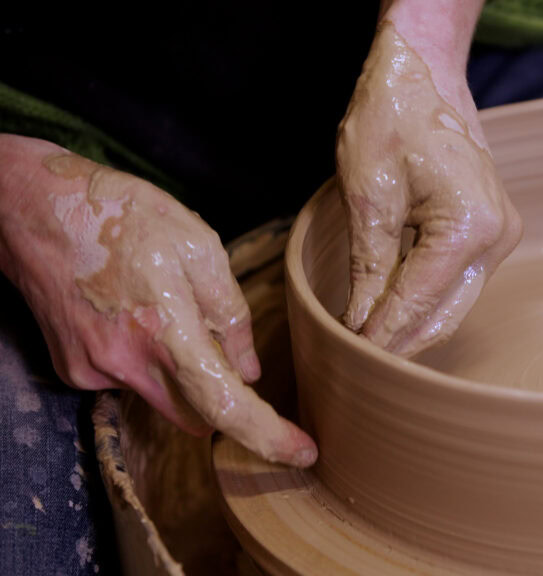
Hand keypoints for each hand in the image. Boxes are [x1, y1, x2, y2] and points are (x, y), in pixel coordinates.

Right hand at [0, 135, 316, 466]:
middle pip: (197, 415)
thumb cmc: (119, 214)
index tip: (303, 452)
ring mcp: (94, 370)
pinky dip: (145, 360)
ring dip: (180, 373)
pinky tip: (132, 312)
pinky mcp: (73, 369)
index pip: (224, 405)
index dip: (268, 435)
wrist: (32, 208)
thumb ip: (229, 312)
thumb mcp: (198, 245)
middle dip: (222, 399)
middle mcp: (126, 362)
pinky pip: (129, 381)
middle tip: (225, 352)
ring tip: (163, 308)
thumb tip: (248, 369)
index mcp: (165, 328)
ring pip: (163, 398)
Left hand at [336, 2, 521, 356]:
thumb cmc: (392, 117)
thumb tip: (362, 323)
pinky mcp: (492, 230)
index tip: (353, 360)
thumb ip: (370, 267)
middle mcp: (498, 236)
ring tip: (372, 342)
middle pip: (447, 313)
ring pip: (456, 302)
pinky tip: (396, 310)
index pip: (419, 300)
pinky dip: (429, 297)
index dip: (382, 334)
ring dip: (415, 322)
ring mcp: (501, 234)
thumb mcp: (368, 195)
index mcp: (471, 227)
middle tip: (360, 365)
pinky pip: (460, 280)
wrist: (423, 74)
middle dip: (402, 340)